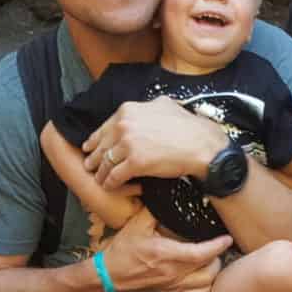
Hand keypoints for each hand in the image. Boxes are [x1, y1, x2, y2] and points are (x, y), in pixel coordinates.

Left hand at [84, 96, 228, 189]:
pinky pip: (114, 176)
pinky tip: (109, 186)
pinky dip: (110, 183)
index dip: (95, 140)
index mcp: (127, 110)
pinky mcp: (134, 163)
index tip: (90, 147)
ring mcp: (128, 144)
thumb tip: (144, 107)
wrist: (201, 144)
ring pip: (105, 162)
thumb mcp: (163, 105)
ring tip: (100, 178)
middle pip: (101, 145)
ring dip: (100, 173)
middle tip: (91, 166)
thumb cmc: (187, 126)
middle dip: (94, 158)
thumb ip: (146, 107)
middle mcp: (124, 125)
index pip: (104, 128)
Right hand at [104, 206, 230, 291]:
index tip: (226, 238)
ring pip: (205, 285)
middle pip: (209, 270)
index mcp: (165, 254)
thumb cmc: (121, 252)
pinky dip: (204, 289)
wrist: (107, 278)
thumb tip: (168, 196)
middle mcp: (172, 274)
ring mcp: (172, 288)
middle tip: (216, 247)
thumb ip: (155, 210)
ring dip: (213, 273)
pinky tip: (202, 279)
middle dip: (217, 257)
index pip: (201, 252)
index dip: (218, 245)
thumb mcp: (136, 225)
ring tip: (211, 262)